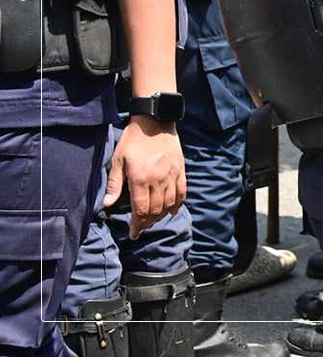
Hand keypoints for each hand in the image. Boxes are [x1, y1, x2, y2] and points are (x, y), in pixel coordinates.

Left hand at [107, 115, 184, 237]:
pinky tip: (172, 210)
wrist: (155, 122)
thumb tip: (107, 204)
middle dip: (147, 222)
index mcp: (140, 179)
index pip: (140, 210)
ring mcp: (171, 175)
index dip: (137, 225)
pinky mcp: (180, 169)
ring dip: (161, 215)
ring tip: (153, 220)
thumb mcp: (118, 160)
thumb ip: (114, 184)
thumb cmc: (132, 141)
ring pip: (169, 203)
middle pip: (155, 210)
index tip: (133, 234)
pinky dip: (178, 203)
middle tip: (141, 227)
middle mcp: (158, 180)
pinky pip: (182, 191)